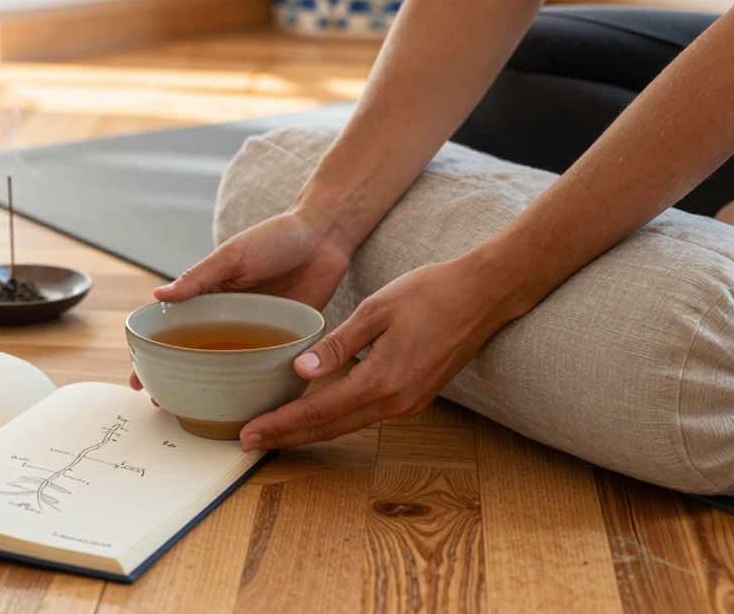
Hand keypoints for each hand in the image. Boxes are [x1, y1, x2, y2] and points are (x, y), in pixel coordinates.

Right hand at [128, 210, 352, 392]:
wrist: (324, 235)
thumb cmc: (274, 237)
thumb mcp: (232, 255)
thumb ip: (199, 277)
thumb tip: (159, 295)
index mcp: (212, 298)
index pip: (176, 330)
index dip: (155, 353)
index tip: (137, 378)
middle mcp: (231, 319)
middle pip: (199, 355)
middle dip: (177, 380)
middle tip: (160, 403)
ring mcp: (258, 332)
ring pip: (231, 368)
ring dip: (214, 390)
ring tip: (196, 411)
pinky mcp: (287, 338)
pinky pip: (268, 366)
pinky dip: (256, 385)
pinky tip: (247, 404)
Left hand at [237, 256, 522, 449]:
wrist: (483, 295)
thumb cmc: (430, 293)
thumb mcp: (376, 309)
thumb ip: (338, 343)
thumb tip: (300, 370)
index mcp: (382, 380)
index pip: (318, 411)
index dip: (281, 424)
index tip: (250, 433)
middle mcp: (396, 402)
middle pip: (330, 428)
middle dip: (288, 436)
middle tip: (250, 440)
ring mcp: (409, 404)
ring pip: (347, 425)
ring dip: (309, 430)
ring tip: (274, 431)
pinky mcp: (416, 398)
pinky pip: (365, 415)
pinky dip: (335, 418)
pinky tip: (314, 412)